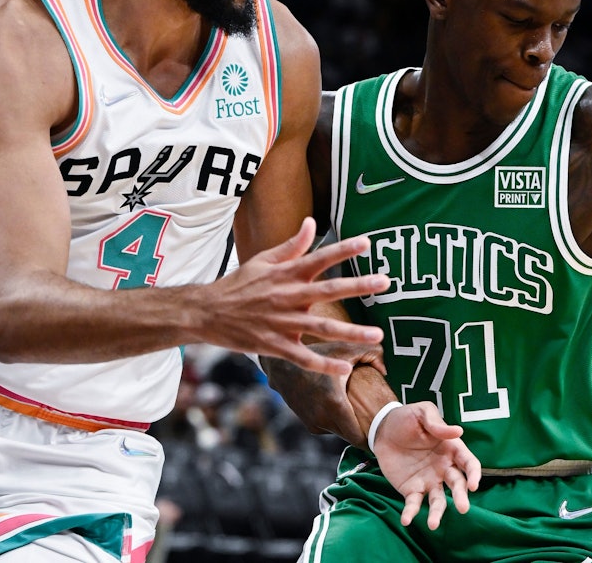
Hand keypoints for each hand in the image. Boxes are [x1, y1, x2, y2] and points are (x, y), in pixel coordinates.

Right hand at [203, 217, 388, 375]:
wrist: (206, 313)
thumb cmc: (238, 284)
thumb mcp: (263, 260)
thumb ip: (292, 246)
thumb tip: (311, 223)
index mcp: (285, 274)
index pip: (319, 258)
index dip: (343, 250)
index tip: (367, 243)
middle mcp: (287, 296)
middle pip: (328, 289)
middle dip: (358, 286)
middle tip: (385, 281)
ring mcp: (281, 322)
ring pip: (321, 327)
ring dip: (351, 332)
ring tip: (377, 335)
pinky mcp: (275, 345)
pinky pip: (303, 357)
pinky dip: (324, 364)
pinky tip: (345, 367)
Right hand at [262, 342, 386, 439]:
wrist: (281, 363)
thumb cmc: (317, 352)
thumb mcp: (347, 347)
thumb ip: (373, 353)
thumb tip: (385, 370)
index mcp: (334, 404)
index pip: (359, 439)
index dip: (372, 436)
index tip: (381, 428)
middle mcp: (322, 419)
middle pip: (351, 436)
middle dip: (363, 428)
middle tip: (374, 414)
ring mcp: (313, 423)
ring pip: (341, 431)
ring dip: (349, 423)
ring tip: (357, 405)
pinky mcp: (308, 423)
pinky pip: (330, 427)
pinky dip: (337, 419)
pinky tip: (340, 402)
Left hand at [372, 402, 482, 530]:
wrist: (382, 428)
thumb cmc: (407, 418)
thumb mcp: (422, 413)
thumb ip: (437, 424)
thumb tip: (458, 431)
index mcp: (451, 449)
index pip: (469, 463)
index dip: (474, 474)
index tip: (473, 485)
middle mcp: (444, 468)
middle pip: (457, 485)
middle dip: (461, 497)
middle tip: (462, 508)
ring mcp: (428, 481)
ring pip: (438, 500)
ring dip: (437, 513)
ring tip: (433, 524)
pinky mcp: (411, 489)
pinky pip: (414, 504)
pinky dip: (411, 513)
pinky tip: (406, 520)